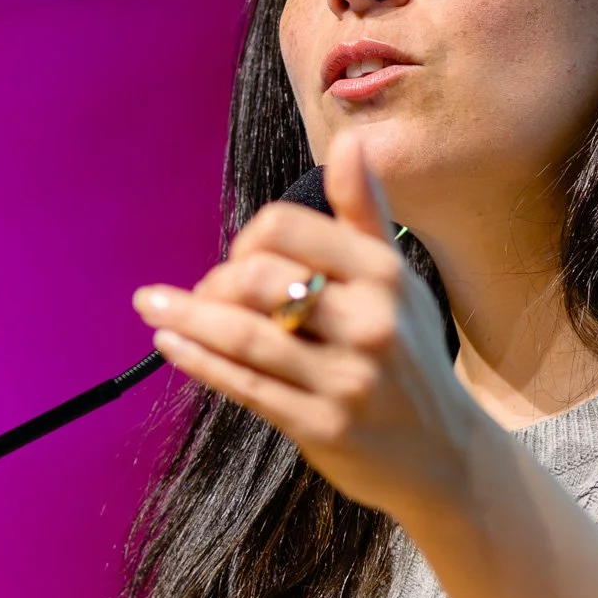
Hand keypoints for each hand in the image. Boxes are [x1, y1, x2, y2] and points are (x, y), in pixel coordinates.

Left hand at [132, 130, 491, 525]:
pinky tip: (170, 343)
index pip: (286, 229)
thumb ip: (365, 212)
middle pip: (258, 279)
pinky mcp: (321, 426)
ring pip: (244, 336)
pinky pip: (244, 385)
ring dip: (187, 318)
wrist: (446, 456)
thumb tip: (348, 142)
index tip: (241, 259)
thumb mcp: (398, 280)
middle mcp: (370, 323)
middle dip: (217, 282)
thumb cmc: (410, 355)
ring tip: (151, 306)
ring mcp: (346, 379)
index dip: (248, 239)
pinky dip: (199, 360)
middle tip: (206, 295)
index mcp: (384, 276)